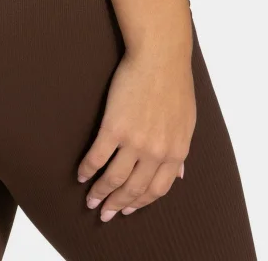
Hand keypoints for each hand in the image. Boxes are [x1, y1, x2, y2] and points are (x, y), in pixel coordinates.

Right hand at [76, 41, 195, 220]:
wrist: (160, 55)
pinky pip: (97, 157)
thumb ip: (180, 150)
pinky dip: (87, 170)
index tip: (128, 209)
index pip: (157, 190)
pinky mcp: (113, 127)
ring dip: (100, 192)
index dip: (140, 202)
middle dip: (118, 205)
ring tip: (90, 199)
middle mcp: (156, 152)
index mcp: (176, 151)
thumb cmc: (175, 83)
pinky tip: (81, 175)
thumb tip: (178, 174)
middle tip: (105, 213)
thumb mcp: (187, 121)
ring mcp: (134, 141)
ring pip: (114, 178)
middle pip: (134, 189)